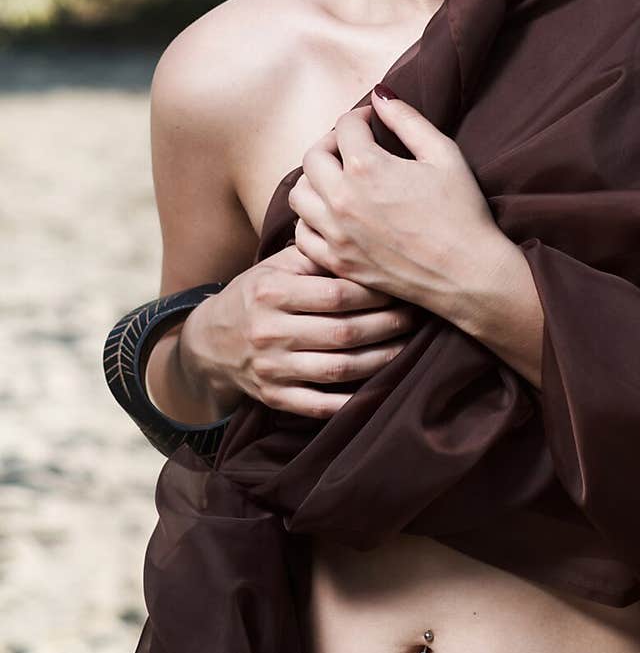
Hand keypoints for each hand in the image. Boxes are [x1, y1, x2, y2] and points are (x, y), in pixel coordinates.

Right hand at [178, 243, 424, 419]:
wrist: (209, 342)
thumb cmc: (256, 295)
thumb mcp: (275, 267)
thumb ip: (315, 257)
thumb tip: (365, 248)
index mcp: (271, 292)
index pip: (337, 294)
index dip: (376, 293)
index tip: (401, 288)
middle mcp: (269, 331)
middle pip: (344, 332)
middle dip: (388, 325)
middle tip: (416, 317)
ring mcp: (271, 369)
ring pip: (339, 369)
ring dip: (382, 360)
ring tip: (409, 346)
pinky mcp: (274, 397)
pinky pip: (320, 405)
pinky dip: (353, 401)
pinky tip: (381, 387)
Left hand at [287, 87, 502, 317]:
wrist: (469, 274)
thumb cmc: (462, 213)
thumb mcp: (444, 154)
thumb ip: (407, 119)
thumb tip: (380, 95)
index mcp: (366, 167)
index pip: (344, 126)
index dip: (360, 117)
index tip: (372, 121)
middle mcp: (342, 199)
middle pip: (313, 157)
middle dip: (331, 143)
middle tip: (351, 146)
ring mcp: (336, 234)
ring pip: (300, 195)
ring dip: (316, 181)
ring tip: (339, 180)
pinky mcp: (339, 262)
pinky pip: (302, 236)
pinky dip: (311, 221)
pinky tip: (333, 216)